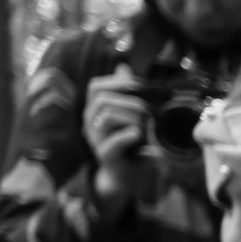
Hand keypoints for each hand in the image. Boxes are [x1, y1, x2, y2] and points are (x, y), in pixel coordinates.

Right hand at [83, 70, 148, 215]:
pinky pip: (114, 140)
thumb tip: (124, 67)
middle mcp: (90, 122)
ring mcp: (95, 138)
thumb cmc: (130, 143)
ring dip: (133, 118)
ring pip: (108, 116)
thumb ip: (125, 93)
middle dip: (131, 102)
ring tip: (146, 126)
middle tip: (149, 112)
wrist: (127, 174)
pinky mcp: (105, 154)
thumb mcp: (130, 116)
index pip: (96, 87)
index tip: (139, 85)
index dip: (117, 82)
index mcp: (96, 109)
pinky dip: (130, 135)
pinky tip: (140, 136)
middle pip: (103, 100)